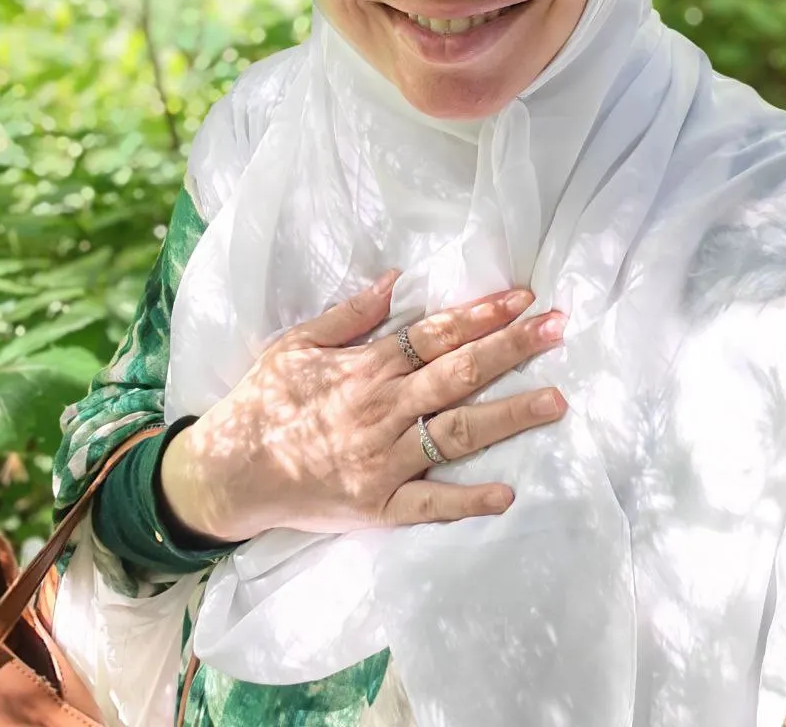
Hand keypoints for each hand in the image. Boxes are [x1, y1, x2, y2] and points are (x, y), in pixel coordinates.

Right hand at [159, 271, 567, 541]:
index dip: (481, 314)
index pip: (435, 334)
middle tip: (558, 328)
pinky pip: (429, 506)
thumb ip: (350, 314)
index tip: (523, 298)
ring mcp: (382, 459)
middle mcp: (382, 408)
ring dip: (509, 416)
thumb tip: (396, 279)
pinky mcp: (376, 505)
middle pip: (459, 373)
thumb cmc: (262, 401)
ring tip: (556, 400)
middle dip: (512, 348)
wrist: (227, 472)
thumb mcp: (297, 344)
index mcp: (366, 367)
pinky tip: (506, 494)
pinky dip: (466, 501)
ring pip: (457, 432)